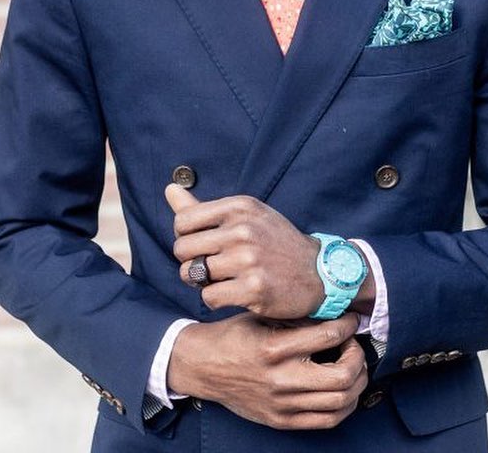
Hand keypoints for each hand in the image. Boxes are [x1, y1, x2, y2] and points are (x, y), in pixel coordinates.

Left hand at [166, 184, 322, 318]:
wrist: (319, 272)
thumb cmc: (274, 242)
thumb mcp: (245, 216)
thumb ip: (202, 208)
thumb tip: (168, 189)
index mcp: (239, 206)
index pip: (183, 221)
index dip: (185, 237)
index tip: (201, 244)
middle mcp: (243, 230)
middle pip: (182, 249)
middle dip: (190, 261)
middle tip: (208, 266)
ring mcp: (248, 260)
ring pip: (193, 275)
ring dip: (202, 282)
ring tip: (222, 278)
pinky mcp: (253, 289)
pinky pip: (209, 297)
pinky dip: (215, 299)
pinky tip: (233, 293)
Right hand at [167, 311, 367, 429]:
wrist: (203, 367)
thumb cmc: (233, 336)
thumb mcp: (261, 316)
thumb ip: (295, 318)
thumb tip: (332, 313)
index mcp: (274, 348)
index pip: (328, 336)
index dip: (348, 325)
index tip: (351, 319)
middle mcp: (280, 379)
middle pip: (343, 377)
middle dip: (358, 357)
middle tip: (353, 345)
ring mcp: (282, 405)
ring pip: (341, 402)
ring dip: (356, 382)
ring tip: (351, 366)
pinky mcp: (282, 421)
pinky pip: (327, 420)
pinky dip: (344, 405)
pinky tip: (342, 389)